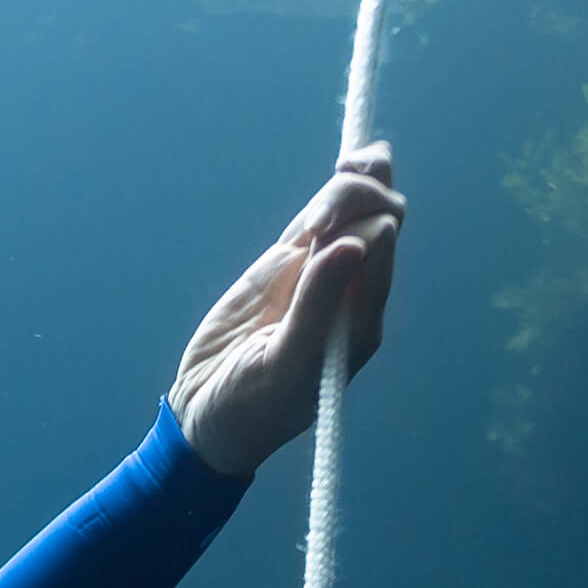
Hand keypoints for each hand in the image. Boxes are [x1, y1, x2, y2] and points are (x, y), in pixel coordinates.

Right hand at [170, 145, 404, 477]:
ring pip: (355, 208)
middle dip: (356, 196)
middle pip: (380, 216)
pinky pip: (318, 219)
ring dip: (349, 183)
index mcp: (360, 318)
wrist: (204, 417)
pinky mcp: (285, 267)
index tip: (317, 233)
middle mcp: (349, 290)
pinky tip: (340, 170)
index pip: (383, 246)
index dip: (362, 222)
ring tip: (324, 197)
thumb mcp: (283, 367)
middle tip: (312, 220)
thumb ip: (317, 308)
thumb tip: (351, 244)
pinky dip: (329, 194)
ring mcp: (316, 274)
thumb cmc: (250, 408)